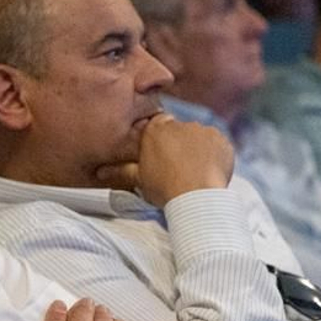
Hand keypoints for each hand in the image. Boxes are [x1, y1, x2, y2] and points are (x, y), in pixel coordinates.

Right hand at [94, 114, 233, 207]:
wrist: (196, 196)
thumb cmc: (164, 187)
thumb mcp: (139, 180)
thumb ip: (121, 171)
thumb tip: (99, 172)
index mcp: (157, 129)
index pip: (159, 125)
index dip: (161, 141)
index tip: (162, 156)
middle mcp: (180, 124)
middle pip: (180, 131)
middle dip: (180, 145)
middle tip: (178, 169)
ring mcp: (204, 130)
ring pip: (199, 137)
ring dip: (198, 150)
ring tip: (195, 173)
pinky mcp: (222, 141)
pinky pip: (218, 146)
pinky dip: (215, 156)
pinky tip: (208, 172)